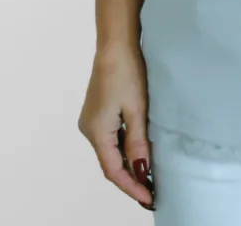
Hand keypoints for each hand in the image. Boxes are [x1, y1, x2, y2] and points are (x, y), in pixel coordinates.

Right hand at [77, 44, 155, 210]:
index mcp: (96, 131)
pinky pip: (111, 137)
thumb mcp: (137, 109)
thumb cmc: (127, 71)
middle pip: (110, 162)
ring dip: (128, 162)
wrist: (116, 43)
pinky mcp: (97, 112)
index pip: (113, 170)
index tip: (148, 198)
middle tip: (151, 191)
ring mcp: (91, 120)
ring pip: (110, 150)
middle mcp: (89, 129)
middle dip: (130, 178)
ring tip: (148, 175)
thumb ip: (138, 142)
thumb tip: (142, 171)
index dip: (131, 186)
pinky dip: (124, 147)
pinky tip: (138, 151)